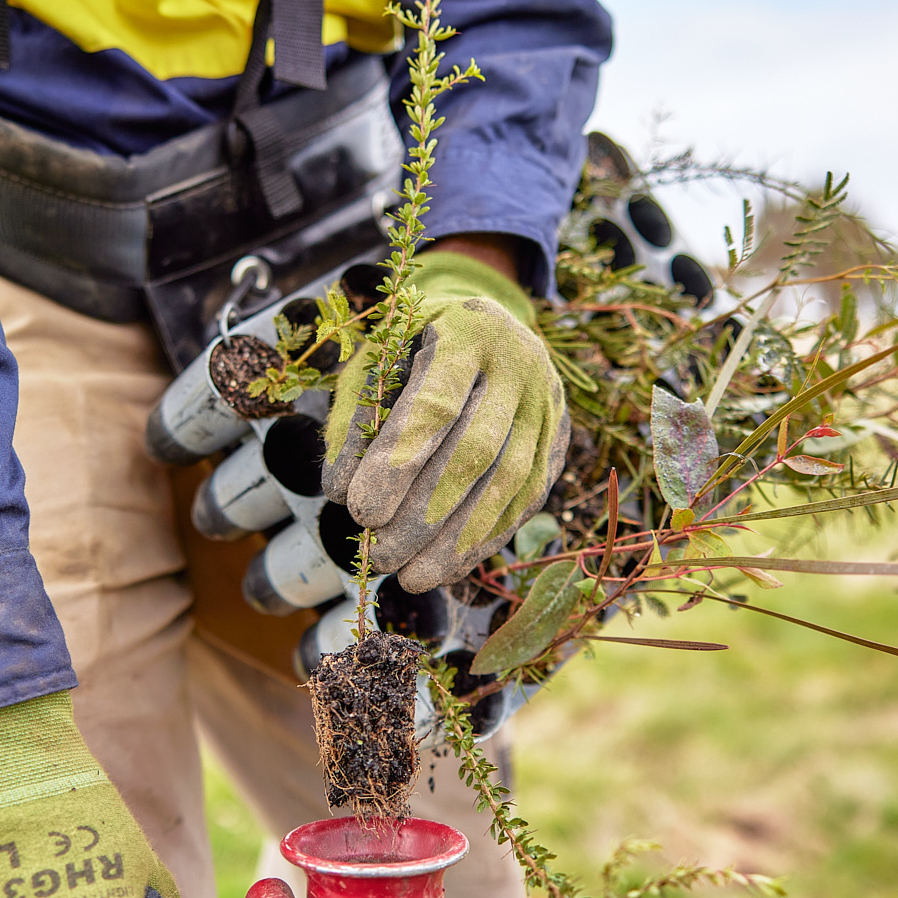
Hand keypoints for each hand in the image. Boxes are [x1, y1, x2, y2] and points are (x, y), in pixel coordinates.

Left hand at [324, 249, 568, 591]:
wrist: (487, 321)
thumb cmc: (414, 343)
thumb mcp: (375, 360)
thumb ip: (355, 417)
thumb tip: (339, 491)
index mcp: (466, 330)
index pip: (435, 404)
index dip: (398, 464)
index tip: (359, 512)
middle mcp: (518, 362)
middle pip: (475, 451)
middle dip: (423, 514)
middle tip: (379, 554)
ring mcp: (547, 402)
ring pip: (509, 482)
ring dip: (457, 540)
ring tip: (410, 576)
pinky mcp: (558, 438)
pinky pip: (528, 498)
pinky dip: (486, 539)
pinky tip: (448, 568)